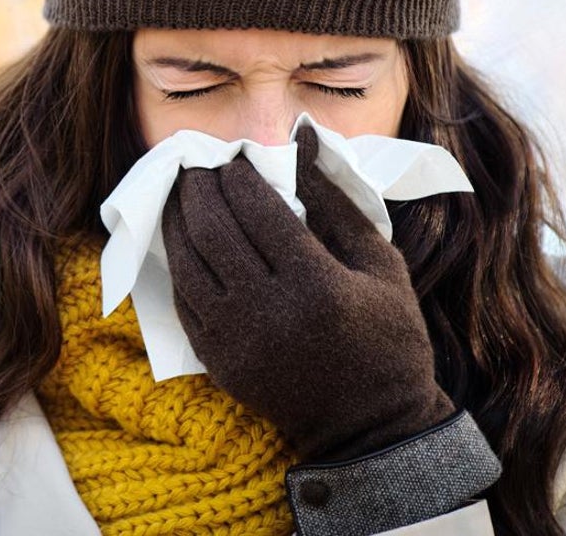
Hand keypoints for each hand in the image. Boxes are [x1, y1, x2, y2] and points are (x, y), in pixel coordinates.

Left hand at [160, 126, 454, 462]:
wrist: (370, 425)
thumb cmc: (387, 337)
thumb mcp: (381, 264)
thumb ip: (336, 201)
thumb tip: (302, 140)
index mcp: (316, 284)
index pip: (258, 211)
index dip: (238, 177)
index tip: (233, 157)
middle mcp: (269, 311)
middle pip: (213, 231)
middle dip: (198, 189)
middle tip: (195, 166)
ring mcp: (237, 340)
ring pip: (186, 265)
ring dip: (177, 221)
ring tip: (180, 194)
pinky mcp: (218, 362)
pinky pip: (182, 301)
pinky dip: (177, 265)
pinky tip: (180, 240)